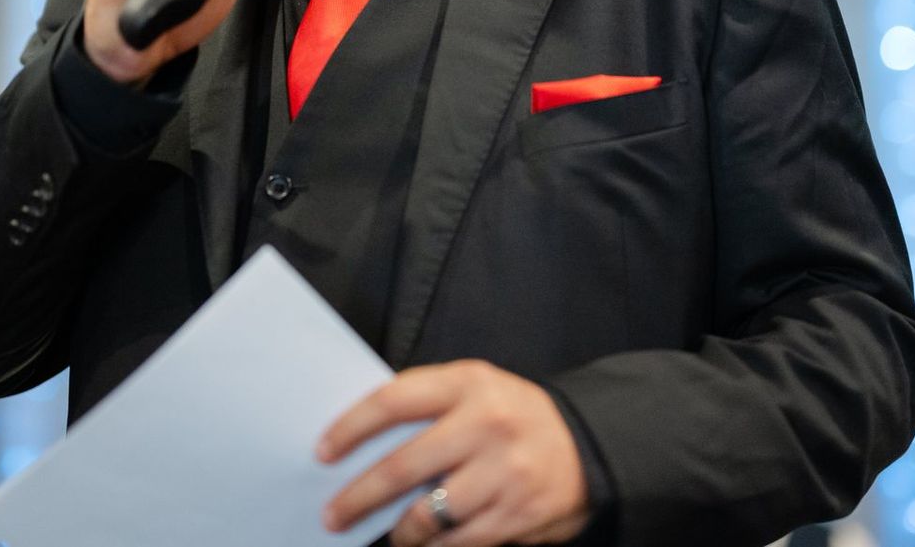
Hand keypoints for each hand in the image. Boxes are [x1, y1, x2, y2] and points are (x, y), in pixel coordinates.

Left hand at [319, 360, 590, 546]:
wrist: (590, 446)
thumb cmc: (514, 416)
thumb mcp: (477, 388)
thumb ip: (428, 404)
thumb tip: (360, 437)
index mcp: (470, 383)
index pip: (394, 401)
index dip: (351, 428)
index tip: (323, 452)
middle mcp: (486, 425)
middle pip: (401, 467)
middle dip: (358, 497)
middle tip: (333, 514)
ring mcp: (503, 473)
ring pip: (426, 515)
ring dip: (397, 533)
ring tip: (386, 535)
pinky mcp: (516, 515)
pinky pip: (457, 543)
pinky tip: (421, 545)